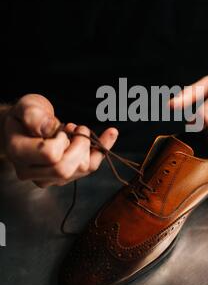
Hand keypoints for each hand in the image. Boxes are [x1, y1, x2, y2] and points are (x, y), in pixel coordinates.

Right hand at [2, 94, 117, 187]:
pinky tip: (111, 132)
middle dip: (80, 145)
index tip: (60, 128)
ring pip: (81, 169)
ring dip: (87, 145)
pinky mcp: (65, 177)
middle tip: (77, 127)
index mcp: (19, 153)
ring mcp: (49, 178)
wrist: (25, 127)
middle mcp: (32, 171)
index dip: (61, 139)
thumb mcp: (27, 107)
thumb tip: (51, 129)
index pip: (50, 155)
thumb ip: (34, 116)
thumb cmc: (25, 115)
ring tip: (77, 129)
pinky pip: (91, 167)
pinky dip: (103, 148)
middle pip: (65, 169)